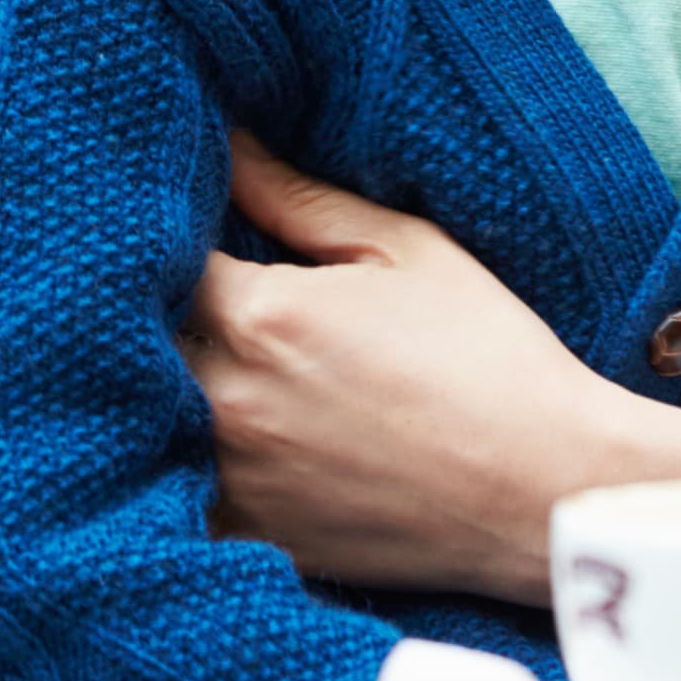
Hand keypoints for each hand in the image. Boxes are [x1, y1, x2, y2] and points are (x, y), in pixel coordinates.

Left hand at [185, 135, 680, 602]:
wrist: (543, 485)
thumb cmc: (489, 357)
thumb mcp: (409, 251)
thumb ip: (301, 200)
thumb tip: (228, 146)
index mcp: (264, 315)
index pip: (161, 259)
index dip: (167, 238)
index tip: (186, 228)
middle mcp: (228, 399)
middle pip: (136, 343)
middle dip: (149, 314)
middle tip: (192, 298)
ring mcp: (232, 477)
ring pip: (142, 420)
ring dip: (157, 388)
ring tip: (204, 363)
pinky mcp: (247, 534)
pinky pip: (171, 497)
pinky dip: (176, 466)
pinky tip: (214, 442)